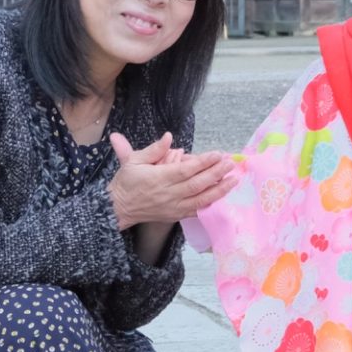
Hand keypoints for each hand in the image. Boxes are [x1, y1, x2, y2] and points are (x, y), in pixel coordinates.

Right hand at [107, 132, 239, 228]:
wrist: (117, 208)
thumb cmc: (126, 182)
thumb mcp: (133, 161)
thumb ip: (153, 149)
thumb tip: (169, 136)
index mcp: (158, 178)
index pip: (185, 170)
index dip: (203, 162)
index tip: (218, 154)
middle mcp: (168, 194)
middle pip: (196, 184)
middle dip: (216, 173)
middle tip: (231, 163)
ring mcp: (173, 207)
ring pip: (200, 200)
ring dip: (219, 190)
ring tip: (234, 180)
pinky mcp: (175, 215)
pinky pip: (195, 212)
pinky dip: (210, 205)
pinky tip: (222, 197)